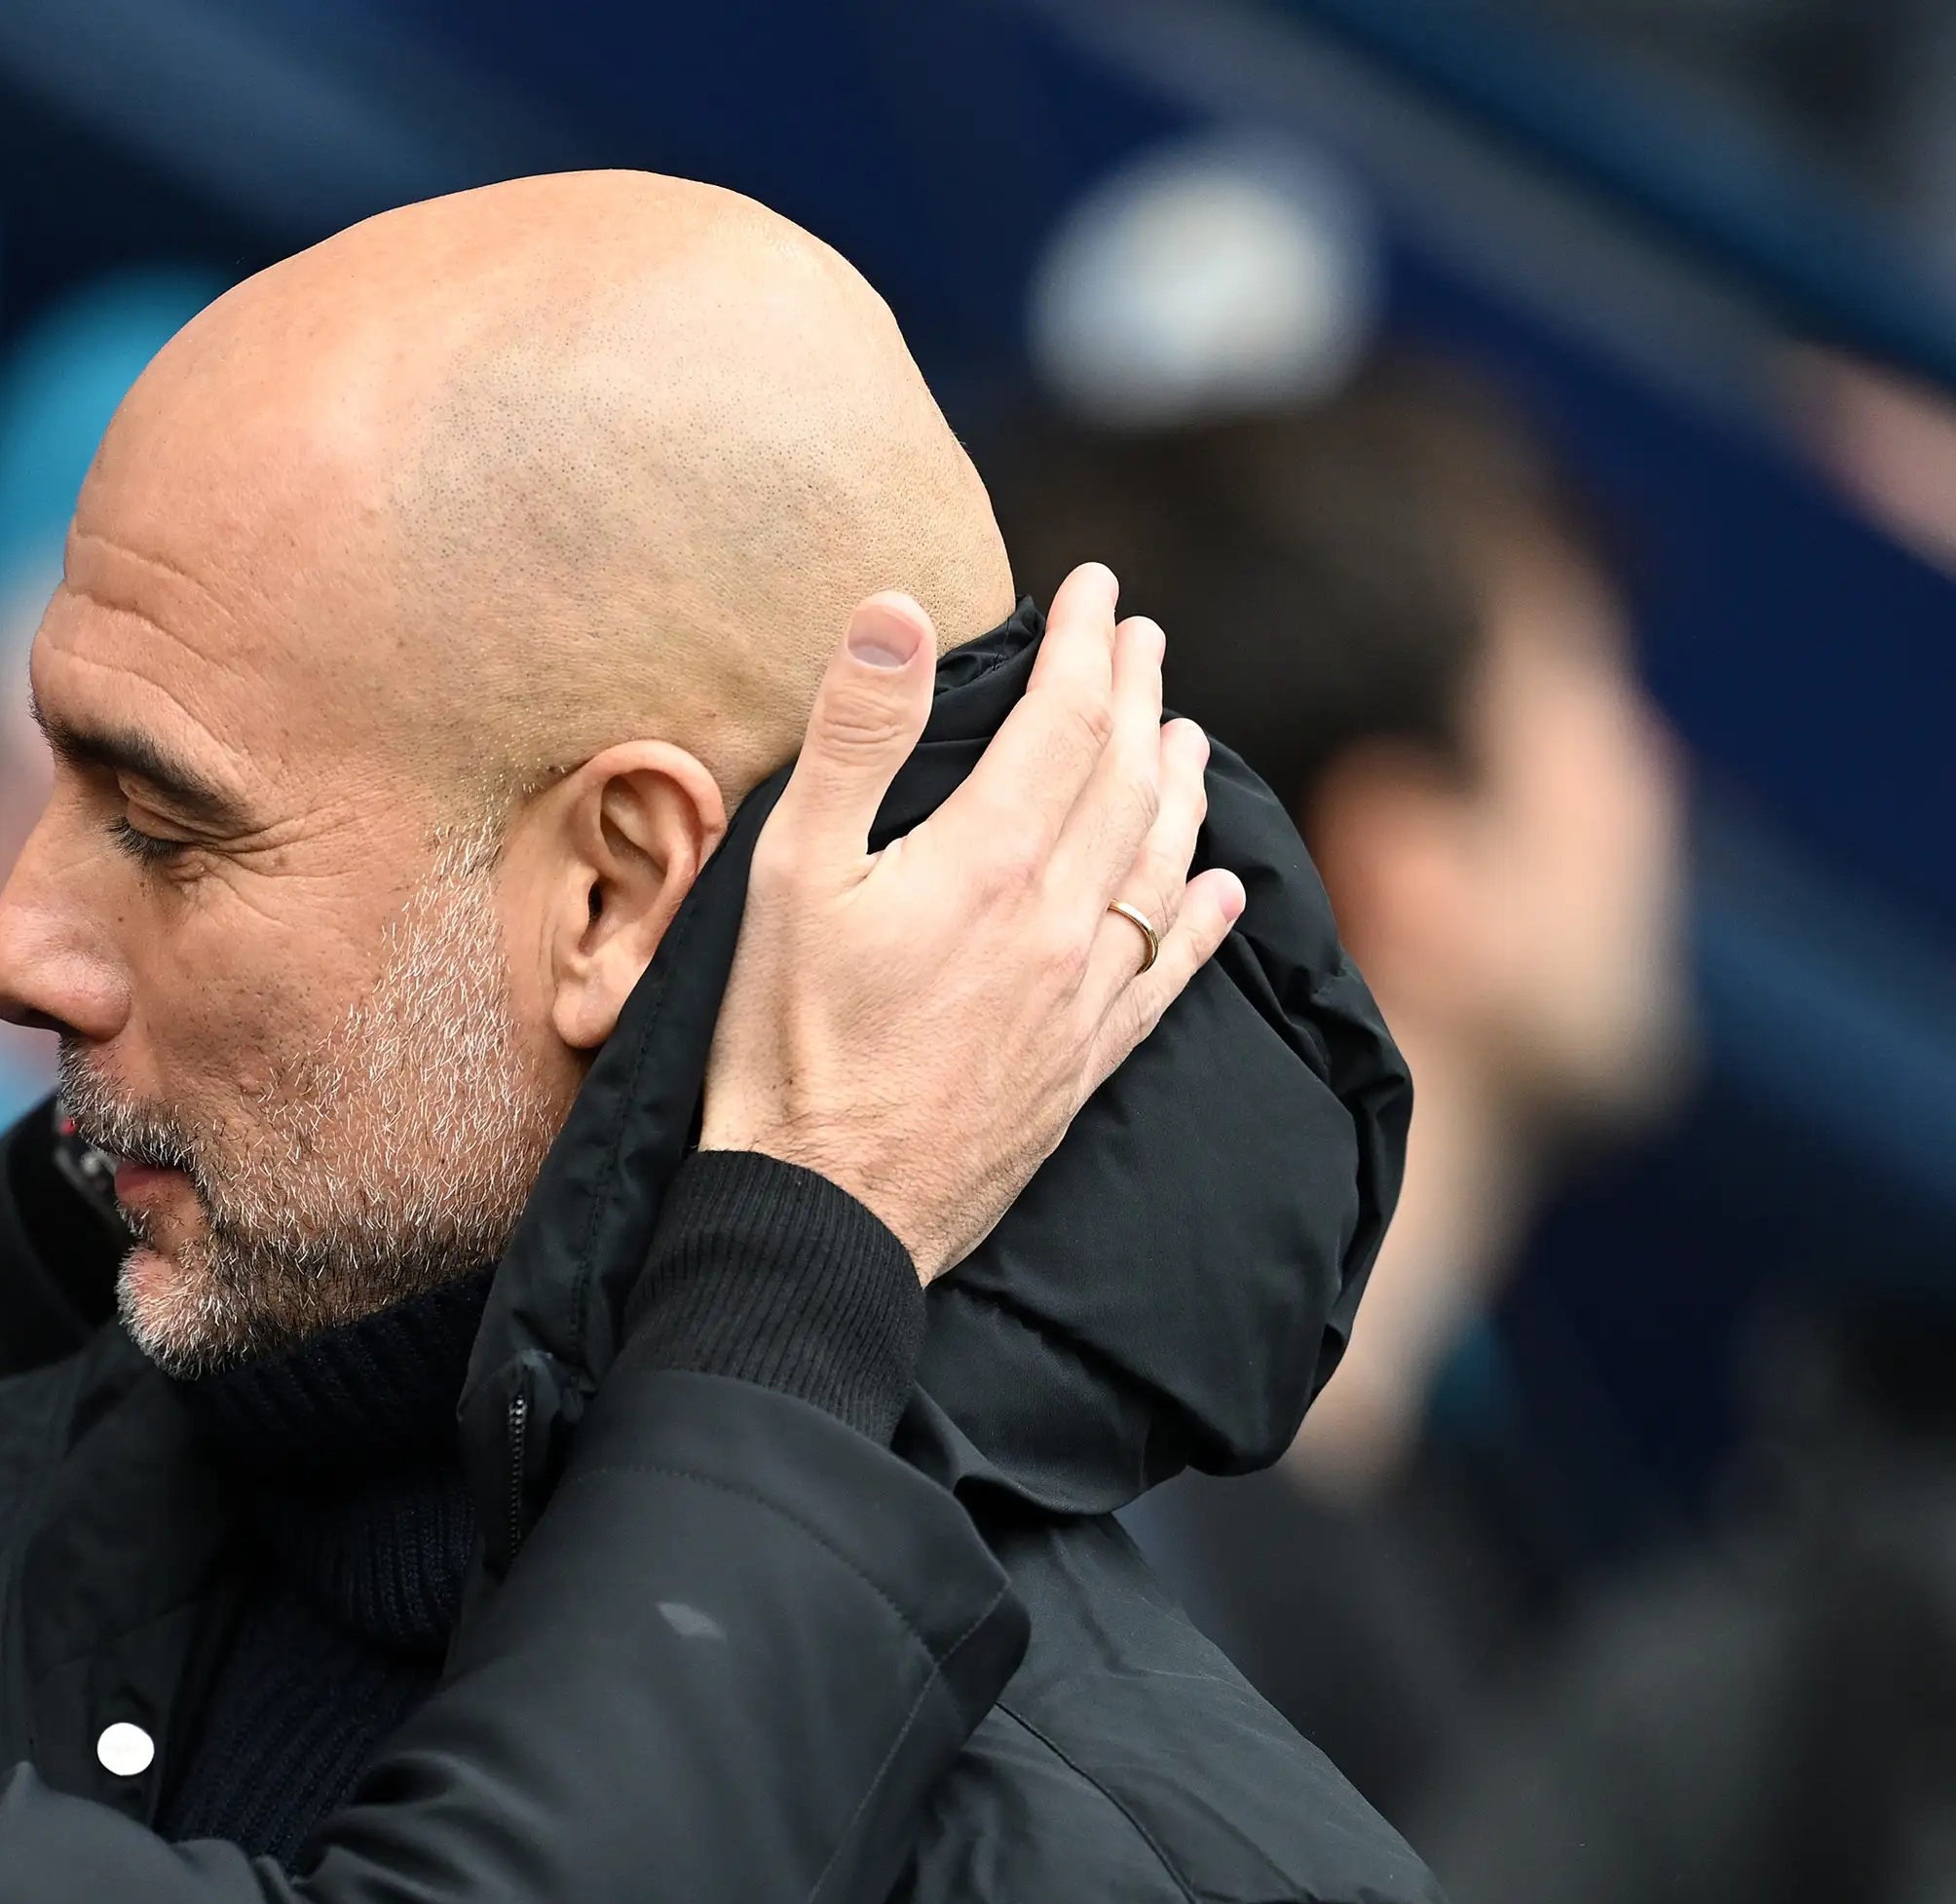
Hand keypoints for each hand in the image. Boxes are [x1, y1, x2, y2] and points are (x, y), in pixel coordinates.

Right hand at [699, 565, 1243, 1278]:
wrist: (827, 1212)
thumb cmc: (786, 1042)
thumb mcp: (791, 872)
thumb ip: (854, 735)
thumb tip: (899, 609)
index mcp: (993, 858)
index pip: (1067, 716)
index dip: (1087, 641)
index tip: (1094, 586)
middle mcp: (1062, 918)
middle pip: (1126, 777)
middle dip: (1138, 694)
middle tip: (1142, 636)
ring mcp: (1084, 994)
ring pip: (1163, 863)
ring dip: (1180, 785)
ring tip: (1186, 734)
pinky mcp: (1084, 1062)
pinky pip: (1171, 972)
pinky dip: (1204, 918)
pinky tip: (1221, 889)